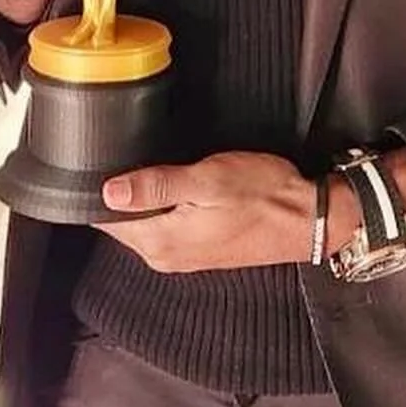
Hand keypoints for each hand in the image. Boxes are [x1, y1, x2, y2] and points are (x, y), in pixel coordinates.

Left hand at [94, 153, 319, 273]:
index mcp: (160, 242)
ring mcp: (182, 255)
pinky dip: (160, 205)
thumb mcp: (207, 181)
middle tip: (126, 151)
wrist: (307, 219)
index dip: (98, 188)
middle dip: (119, 190)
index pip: (106, 219)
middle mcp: (164, 255)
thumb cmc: (262, 194)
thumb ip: (156, 187)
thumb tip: (108, 192)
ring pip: (142, 223)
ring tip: (148, 162)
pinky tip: (172, 182)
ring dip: (141, 197)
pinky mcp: (198, 248)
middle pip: (121, 222)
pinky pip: (163, 225)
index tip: (100, 157)